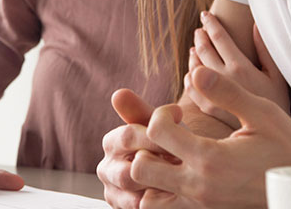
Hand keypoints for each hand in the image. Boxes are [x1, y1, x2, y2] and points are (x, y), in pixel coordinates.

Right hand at [97, 89, 174, 207]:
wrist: (181, 169)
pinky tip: (175, 193)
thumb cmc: (169, 143)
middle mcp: (107, 168)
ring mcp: (115, 193)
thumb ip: (140, 111)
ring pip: (136, 196)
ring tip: (181, 178)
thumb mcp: (158, 125)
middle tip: (183, 163)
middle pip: (129, 171)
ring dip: (161, 188)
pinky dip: (160, 202)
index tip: (180, 134)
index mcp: (112, 142)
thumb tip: (118, 93)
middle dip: (160, 168)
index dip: (157, 136)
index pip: (128, 136)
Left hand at [130, 67, 290, 207]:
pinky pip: (164, 208)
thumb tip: (195, 72)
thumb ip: (226, 92)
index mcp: (211, 159)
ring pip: (147, 198)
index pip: (156, 131)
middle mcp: (199, 187)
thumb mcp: (262, 113)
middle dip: (142, 144)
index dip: (161, 113)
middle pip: (140, 168)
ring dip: (147, 172)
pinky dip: (157, 192)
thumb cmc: (286, 148)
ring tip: (163, 153)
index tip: (176, 112)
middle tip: (162, 133)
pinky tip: (172, 171)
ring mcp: (199, 205)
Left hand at [185, 12, 289, 128]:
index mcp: (240, 68)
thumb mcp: (276, 76)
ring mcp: (212, 94)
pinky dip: (189, 75)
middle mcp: (223, 79)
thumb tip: (254, 26)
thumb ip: (264, 50)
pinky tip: (191, 71)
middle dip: (200, 36)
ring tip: (195, 47)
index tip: (205, 15)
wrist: (272, 138)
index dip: (211, 23)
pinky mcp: (207, 108)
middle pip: (203, 49)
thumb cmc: (277, 104)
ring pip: (194, 66)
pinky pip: (190, 87)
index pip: (219, 38)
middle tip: (199, 30)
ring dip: (193, 53)